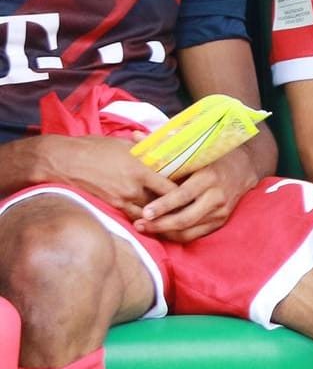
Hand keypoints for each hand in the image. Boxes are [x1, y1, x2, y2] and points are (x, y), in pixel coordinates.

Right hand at [36, 135, 176, 217]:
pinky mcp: (111, 207)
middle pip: (164, 204)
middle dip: (176, 208)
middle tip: (189, 210)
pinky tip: (153, 222)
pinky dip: (144, 221)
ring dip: (161, 218)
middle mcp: (134, 188)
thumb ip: (146, 152)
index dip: (185, 193)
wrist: (62, 161)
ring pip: (150, 215)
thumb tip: (163, 151)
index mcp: (141, 169)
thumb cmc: (93, 148)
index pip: (172, 188)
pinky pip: (133, 218)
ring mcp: (121, 200)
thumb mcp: (124, 145)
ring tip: (175, 220)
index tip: (194, 194)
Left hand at [136, 149, 259, 241]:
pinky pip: (197, 234)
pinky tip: (163, 231)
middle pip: (186, 217)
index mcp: (209, 177)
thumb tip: (135, 135)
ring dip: (166, 232)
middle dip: (161, 224)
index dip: (163, 205)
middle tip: (140, 224)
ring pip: (190, 229)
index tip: (145, 211)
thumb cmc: (212, 156)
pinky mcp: (221, 220)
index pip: (183, 195)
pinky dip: (178, 235)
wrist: (243, 167)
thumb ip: (164, 145)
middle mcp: (217, 196)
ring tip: (146, 228)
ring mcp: (221, 211)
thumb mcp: (193, 148)